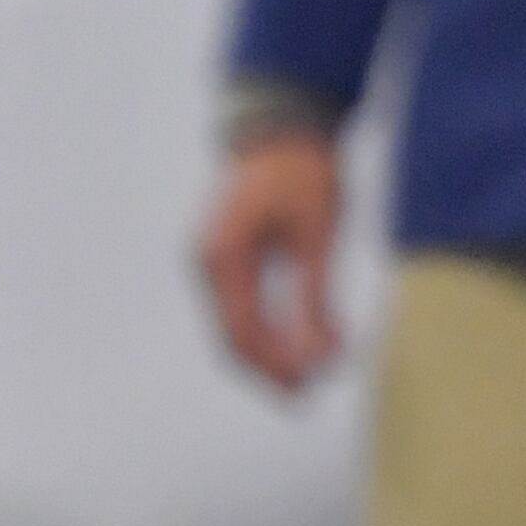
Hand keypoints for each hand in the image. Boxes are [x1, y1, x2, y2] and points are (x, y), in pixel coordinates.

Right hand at [200, 129, 343, 390]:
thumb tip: (320, 354)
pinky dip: (265, 333)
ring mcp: (209, 262)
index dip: (278, 366)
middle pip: (230, 339)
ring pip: (232, 328)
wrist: (279, 131)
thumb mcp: (317, 236)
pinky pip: (236, 310)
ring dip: (269, 356)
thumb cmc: (301, 177)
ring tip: (315, 372)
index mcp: (222, 256)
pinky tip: (300, 342)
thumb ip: (314, 297)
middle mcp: (205, 263)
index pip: (242, 332)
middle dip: (270, 372)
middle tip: (312, 394)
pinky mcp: (222, 261)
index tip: (319, 382)